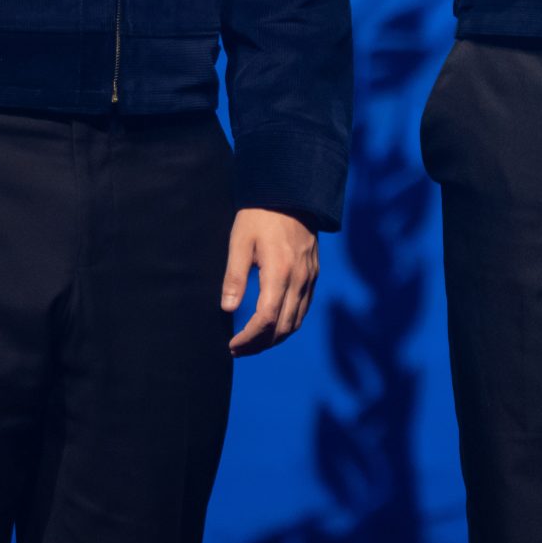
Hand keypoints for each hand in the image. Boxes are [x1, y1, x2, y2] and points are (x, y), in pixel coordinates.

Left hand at [224, 209, 318, 355]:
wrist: (292, 193)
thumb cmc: (260, 216)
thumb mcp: (240, 242)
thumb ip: (234, 277)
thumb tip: (228, 309)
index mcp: (279, 272)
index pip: (266, 319)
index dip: (249, 338)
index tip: (232, 345)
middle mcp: (299, 279)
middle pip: (283, 327)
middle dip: (260, 344)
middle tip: (238, 349)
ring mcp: (310, 278)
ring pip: (296, 322)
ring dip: (275, 338)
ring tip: (253, 342)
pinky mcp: (313, 274)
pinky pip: (304, 308)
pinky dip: (288, 324)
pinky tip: (272, 324)